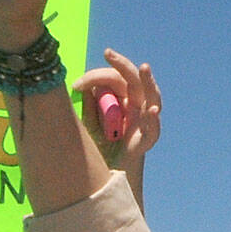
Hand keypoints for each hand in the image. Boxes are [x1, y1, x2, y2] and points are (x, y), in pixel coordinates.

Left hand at [76, 49, 161, 163]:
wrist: (104, 178)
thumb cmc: (98, 149)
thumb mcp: (90, 124)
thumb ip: (91, 106)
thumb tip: (88, 85)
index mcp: (122, 100)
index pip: (114, 78)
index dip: (96, 76)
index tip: (76, 84)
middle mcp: (135, 108)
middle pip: (134, 80)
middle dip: (122, 64)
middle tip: (108, 53)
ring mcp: (143, 123)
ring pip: (152, 97)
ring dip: (149, 82)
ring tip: (143, 68)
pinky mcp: (144, 142)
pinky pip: (153, 130)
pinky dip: (153, 121)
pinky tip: (152, 111)